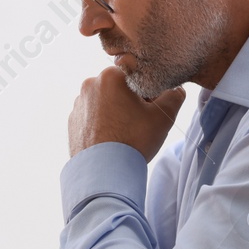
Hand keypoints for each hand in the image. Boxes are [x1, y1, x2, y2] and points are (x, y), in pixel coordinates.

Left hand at [69, 66, 184, 161]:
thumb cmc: (133, 140)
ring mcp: (79, 104)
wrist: (104, 171)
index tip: (151, 109)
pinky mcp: (73, 121)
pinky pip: (94, 117)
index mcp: (110, 77)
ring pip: (106, 103)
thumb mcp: (163, 116)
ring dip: (118, 112)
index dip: (149, 93)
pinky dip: (104, 124)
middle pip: (120, 89)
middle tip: (140, 123)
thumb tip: (175, 90)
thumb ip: (174, 96)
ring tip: (125, 133)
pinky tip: (112, 139)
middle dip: (132, 102)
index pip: (137, 77)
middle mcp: (89, 85)